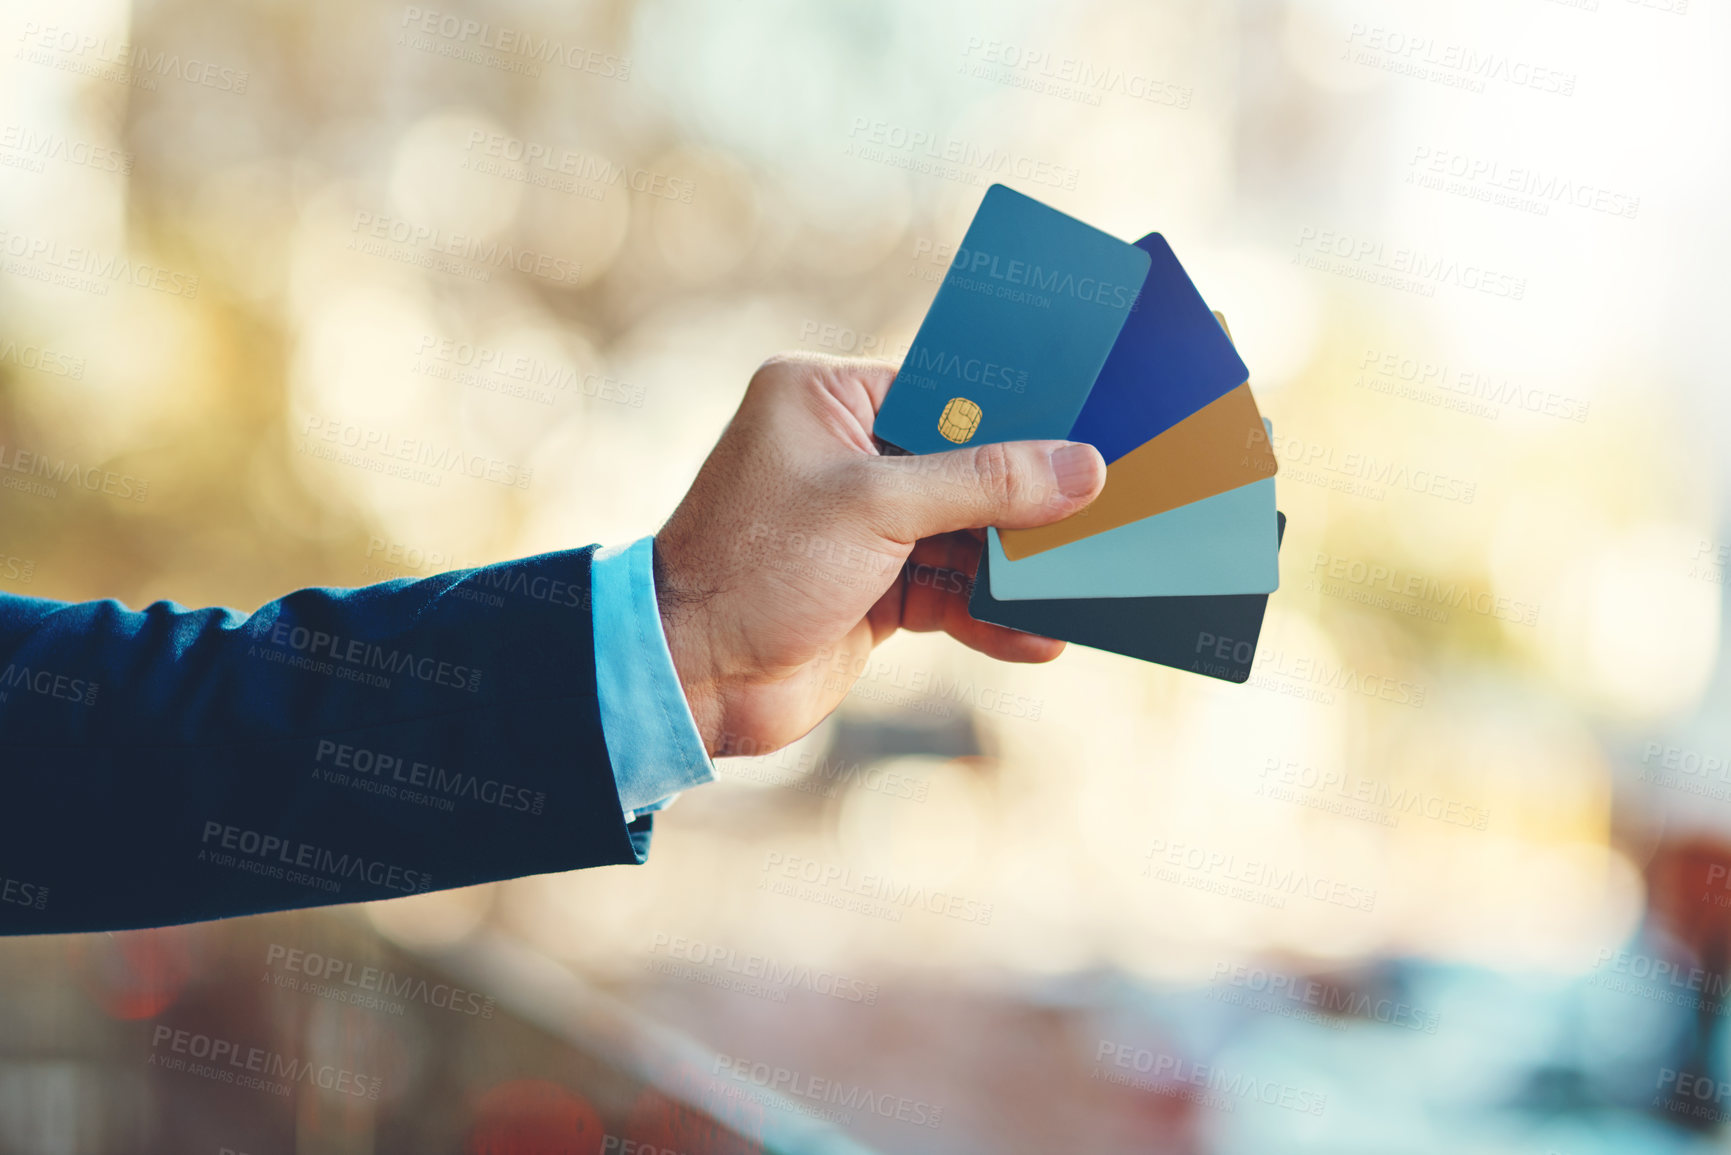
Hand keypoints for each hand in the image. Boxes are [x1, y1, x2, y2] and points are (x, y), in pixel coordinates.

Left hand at [654, 354, 1106, 756]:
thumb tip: (1081, 468)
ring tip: (1085, 582)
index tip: (1093, 418)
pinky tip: (1038, 637)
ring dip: (1018, 566)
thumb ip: (983, 484)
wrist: (691, 679)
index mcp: (826, 398)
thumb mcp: (878, 509)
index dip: (1019, 408)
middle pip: (967, 464)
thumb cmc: (755, 568)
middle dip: (1030, 495)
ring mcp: (862, 526)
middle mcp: (846, 453)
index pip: (947, 388)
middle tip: (1110, 501)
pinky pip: (951, 592)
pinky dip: (990, 615)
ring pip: (967, 534)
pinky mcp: (873, 589)